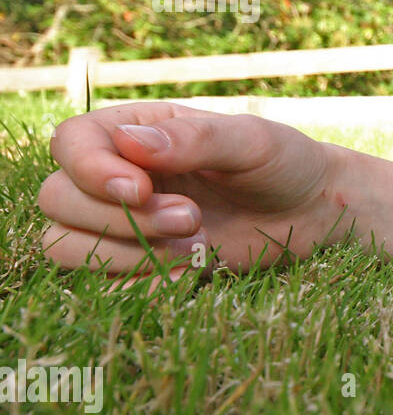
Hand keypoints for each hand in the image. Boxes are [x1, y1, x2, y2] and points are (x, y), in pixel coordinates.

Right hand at [38, 102, 341, 288]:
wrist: (312, 213)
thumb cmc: (283, 163)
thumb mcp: (252, 141)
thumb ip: (195, 138)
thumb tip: (130, 143)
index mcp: (134, 130)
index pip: (70, 143)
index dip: (91, 171)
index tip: (142, 190)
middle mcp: (117, 174)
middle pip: (58, 199)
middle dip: (120, 218)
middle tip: (192, 218)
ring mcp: (122, 222)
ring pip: (64, 244)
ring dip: (123, 253)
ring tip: (195, 246)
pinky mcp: (138, 262)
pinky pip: (101, 282)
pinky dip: (138, 284)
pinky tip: (189, 273)